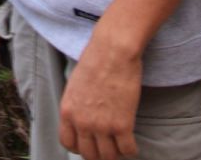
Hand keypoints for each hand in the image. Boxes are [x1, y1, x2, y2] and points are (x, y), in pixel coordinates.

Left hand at [58, 25, 141, 159]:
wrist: (113, 50)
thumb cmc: (96, 60)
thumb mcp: (75, 85)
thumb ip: (76, 106)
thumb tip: (82, 121)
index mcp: (68, 111)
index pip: (68, 144)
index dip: (80, 147)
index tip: (89, 143)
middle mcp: (82, 122)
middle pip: (89, 154)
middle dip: (98, 153)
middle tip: (107, 146)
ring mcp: (102, 126)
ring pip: (109, 156)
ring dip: (115, 153)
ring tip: (120, 144)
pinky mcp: (123, 125)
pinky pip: (127, 150)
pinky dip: (131, 150)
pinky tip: (132, 142)